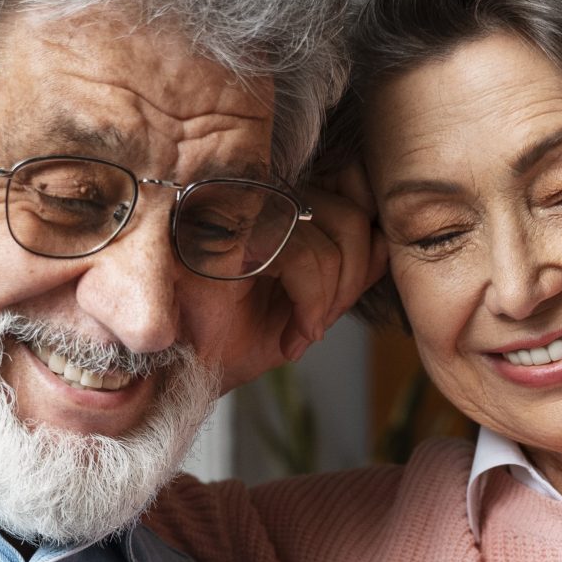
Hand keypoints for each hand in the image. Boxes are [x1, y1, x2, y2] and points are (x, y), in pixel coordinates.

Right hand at [209, 164, 386, 391]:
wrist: (178, 377)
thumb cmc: (226, 343)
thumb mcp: (304, 304)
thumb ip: (344, 270)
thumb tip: (384, 244)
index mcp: (268, 199)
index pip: (348, 183)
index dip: (363, 241)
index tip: (339, 296)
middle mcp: (253, 191)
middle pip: (352, 203)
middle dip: (354, 274)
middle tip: (323, 320)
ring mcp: (238, 205)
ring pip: (339, 226)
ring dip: (334, 295)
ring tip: (306, 329)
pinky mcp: (226, 233)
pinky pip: (306, 255)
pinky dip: (313, 304)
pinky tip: (293, 336)